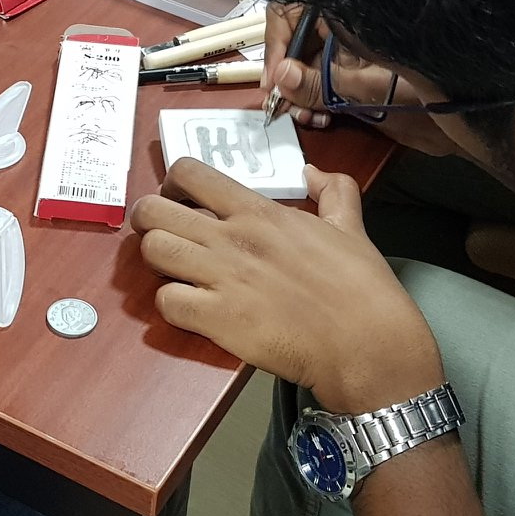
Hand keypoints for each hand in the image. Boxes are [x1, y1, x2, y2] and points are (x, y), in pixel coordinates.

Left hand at [131, 158, 444, 411]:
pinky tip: (190, 308)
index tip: (178, 198)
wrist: (366, 344)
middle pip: (154, 210)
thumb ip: (333, 191)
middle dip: (148, 219)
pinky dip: (170, 305)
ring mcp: (221, 278)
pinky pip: (165, 302)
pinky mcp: (217, 319)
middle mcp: (233, 238)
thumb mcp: (350, 226)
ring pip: (153, 251)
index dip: (172, 183)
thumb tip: (314, 171)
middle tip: (162, 233)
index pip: (188, 172)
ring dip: (156, 260)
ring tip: (174, 270)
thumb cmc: (361, 288)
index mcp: (260, 212)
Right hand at [263, 5, 463, 157]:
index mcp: (348, 13)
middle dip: (286, 73)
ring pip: (306, 64)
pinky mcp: (355, 73)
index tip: (274, 76)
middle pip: (296, 39)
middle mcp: (346, 26)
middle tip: (283, 106)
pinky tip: (318, 118)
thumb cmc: (427, 90)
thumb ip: (319, 84)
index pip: (293, 9)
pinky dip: (315, 101)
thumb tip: (280, 78)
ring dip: (298, 92)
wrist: (467, 113)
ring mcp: (351, 51)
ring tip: (304, 116)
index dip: (277, 41)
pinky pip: (321, 82)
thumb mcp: (367, 88)